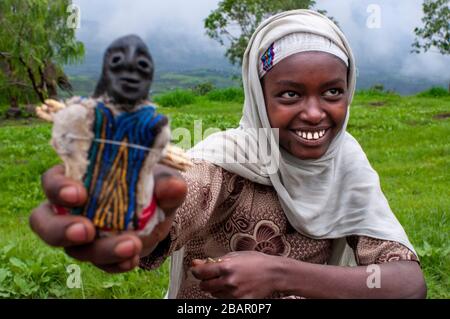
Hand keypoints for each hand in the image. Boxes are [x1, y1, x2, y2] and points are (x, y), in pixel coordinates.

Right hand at [29, 164, 186, 272]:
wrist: (160, 211)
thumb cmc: (149, 185)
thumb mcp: (160, 180)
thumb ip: (166, 182)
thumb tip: (174, 187)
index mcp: (78, 179)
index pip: (52, 182)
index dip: (58, 189)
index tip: (78, 194)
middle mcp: (70, 209)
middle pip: (45, 222)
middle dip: (62, 230)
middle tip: (87, 230)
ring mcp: (80, 234)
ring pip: (74, 249)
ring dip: (101, 251)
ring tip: (131, 247)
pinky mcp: (97, 254)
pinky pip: (100, 264)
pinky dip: (116, 264)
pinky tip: (132, 260)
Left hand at [191, 251, 280, 298]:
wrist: (273, 273)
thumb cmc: (255, 261)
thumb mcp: (234, 256)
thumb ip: (214, 260)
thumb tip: (196, 263)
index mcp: (226, 267)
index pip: (200, 273)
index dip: (196, 271)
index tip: (197, 269)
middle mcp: (228, 282)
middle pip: (204, 286)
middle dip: (205, 280)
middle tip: (212, 275)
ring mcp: (234, 294)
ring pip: (213, 294)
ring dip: (215, 287)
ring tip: (227, 280)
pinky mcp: (240, 302)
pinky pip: (224, 300)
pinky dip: (225, 294)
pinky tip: (233, 287)